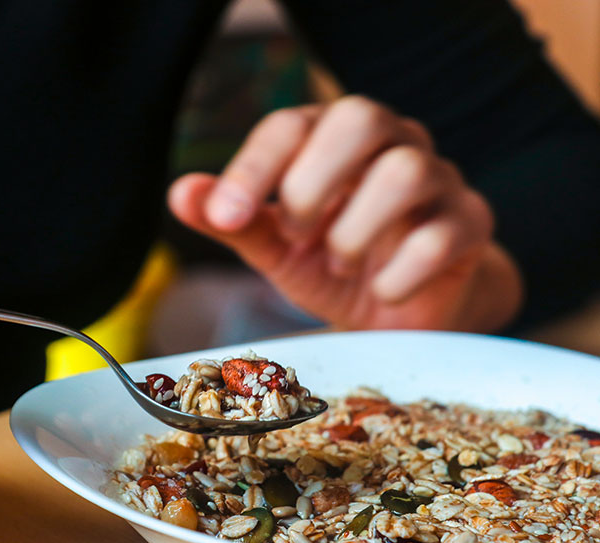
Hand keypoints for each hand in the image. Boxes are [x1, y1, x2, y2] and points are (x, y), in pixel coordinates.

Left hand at [169, 96, 521, 330]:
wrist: (400, 314)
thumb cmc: (333, 265)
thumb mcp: (275, 246)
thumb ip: (234, 220)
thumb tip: (181, 194)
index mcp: (332, 139)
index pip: (291, 125)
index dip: (253, 168)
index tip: (225, 215)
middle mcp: (390, 145)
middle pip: (360, 118)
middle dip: (311, 182)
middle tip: (295, 234)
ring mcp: (438, 182)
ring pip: (406, 171)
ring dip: (354, 230)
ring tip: (336, 265)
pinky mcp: (470, 226)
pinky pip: (445, 234)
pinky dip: (399, 271)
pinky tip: (379, 291)